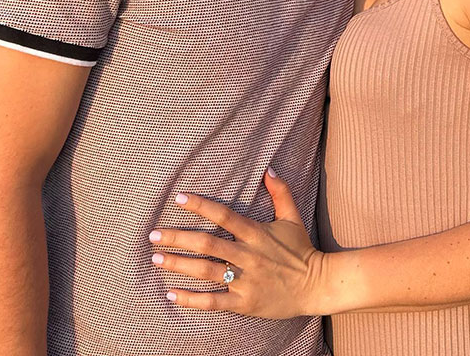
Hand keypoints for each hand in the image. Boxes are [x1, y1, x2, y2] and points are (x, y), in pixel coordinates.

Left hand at [150, 168, 325, 318]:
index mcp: (256, 232)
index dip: (200, 205)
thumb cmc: (301, 249)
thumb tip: (268, 168)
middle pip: (206, 244)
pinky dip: (191, 299)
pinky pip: (213, 302)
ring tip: (156, 258)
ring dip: (178, 265)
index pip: (223, 215)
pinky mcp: (244, 303)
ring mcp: (245, 280)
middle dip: (177, 238)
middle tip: (153, 235)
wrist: (316, 285)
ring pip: (205, 272)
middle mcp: (248, 255)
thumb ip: (280, 192)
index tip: (179, 198)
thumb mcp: (292, 217)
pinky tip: (171, 294)